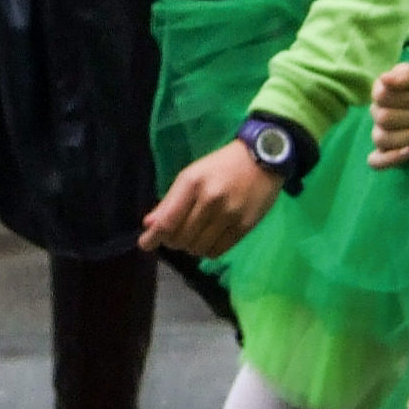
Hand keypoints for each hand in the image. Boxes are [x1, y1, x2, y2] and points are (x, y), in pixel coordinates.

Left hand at [141, 138, 280, 256]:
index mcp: (192, 183)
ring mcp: (230, 214)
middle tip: (174, 235)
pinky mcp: (245, 225)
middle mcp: (210, 199)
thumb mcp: (192, 175)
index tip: (144, 244)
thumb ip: (170, 202)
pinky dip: (207, 250)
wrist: (263, 158)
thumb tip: (149, 225)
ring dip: (190, 247)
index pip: (168, 220)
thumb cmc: (221, 165)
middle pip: (181, 237)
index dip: (153, 237)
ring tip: (193, 236)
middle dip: (172, 241)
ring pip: (198, 248)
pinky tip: (207, 241)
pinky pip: (218, 250)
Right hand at [368, 62, 408, 167]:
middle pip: (382, 117)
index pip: (380, 95)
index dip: (405, 98)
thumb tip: (386, 79)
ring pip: (381, 138)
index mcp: (385, 90)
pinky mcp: (388, 155)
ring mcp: (382, 134)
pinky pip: (375, 161)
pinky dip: (391, 157)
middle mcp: (379, 111)